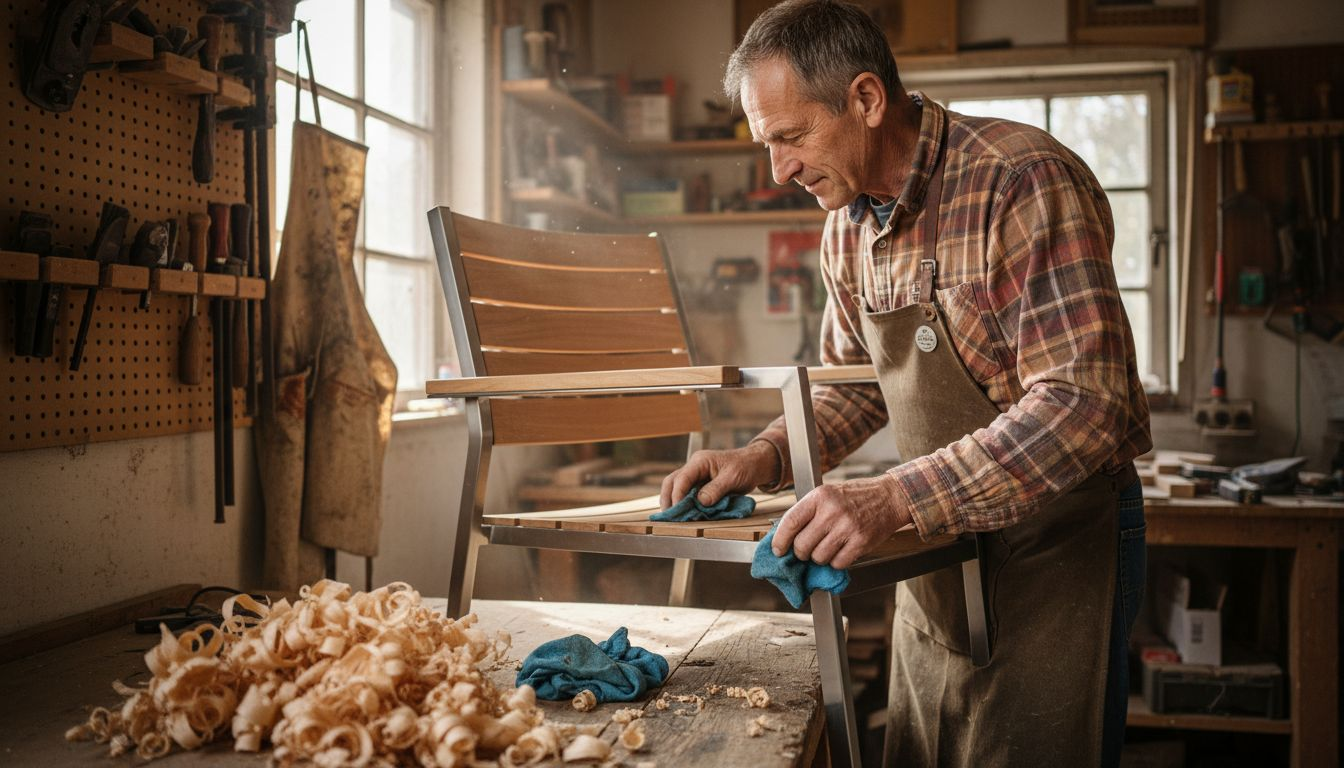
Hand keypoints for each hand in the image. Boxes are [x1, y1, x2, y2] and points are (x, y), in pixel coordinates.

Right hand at [659, 441, 780, 510]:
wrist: (755, 464)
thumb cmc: (745, 467)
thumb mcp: (732, 478)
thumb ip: (716, 489)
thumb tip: (701, 502)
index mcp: (700, 461)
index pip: (682, 478)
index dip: (677, 495)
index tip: (677, 511)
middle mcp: (694, 467)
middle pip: (672, 482)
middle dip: (668, 499)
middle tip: (669, 517)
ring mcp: (696, 475)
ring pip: (676, 488)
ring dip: (673, 502)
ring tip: (674, 518)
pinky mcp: (700, 484)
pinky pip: (687, 493)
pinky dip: (683, 504)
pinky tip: (684, 515)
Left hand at [772, 476, 911, 569]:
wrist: (889, 497)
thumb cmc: (854, 497)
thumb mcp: (828, 495)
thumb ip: (808, 513)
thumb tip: (784, 539)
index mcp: (819, 496)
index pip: (791, 522)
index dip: (780, 540)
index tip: (778, 550)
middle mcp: (832, 511)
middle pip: (802, 545)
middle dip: (801, 553)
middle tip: (808, 550)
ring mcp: (847, 527)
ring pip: (819, 557)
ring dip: (820, 558)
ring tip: (828, 547)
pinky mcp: (861, 541)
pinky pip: (838, 563)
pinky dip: (837, 562)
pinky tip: (842, 551)